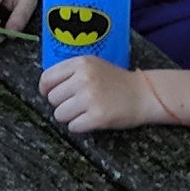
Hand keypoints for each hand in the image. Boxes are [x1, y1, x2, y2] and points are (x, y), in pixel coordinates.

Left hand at [40, 55, 154, 133]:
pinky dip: (80, 126)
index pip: (47, 78)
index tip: (50, 94)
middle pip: (52, 99)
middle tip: (78, 103)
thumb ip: (70, 72)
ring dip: (70, 117)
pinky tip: (92, 119)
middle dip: (62, 104)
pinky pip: (73, 127)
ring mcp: (90, 98)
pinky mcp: (97, 117)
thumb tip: (46, 88)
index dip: (46, 90)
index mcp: (81, 63)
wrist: (144, 94)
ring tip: (85, 111)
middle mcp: (83, 78)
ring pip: (59, 114)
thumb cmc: (116, 81)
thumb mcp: (93, 65)